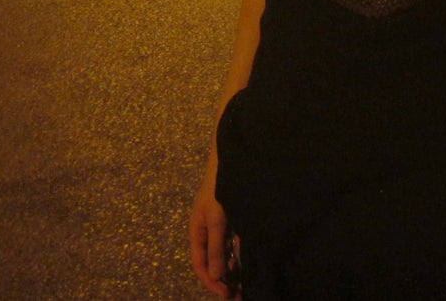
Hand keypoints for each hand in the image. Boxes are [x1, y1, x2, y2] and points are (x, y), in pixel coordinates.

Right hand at [189, 161, 237, 297]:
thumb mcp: (217, 219)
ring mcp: (220, 225)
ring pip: (224, 254)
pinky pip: (233, 243)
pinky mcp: (232, 219)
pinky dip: (238, 256)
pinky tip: (248, 264)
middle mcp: (207, 231)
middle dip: (223, 280)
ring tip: (244, 286)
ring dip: (232, 270)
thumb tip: (215, 277)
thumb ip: (216, 247)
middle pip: (212, 262)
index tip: (226, 294)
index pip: (200, 265)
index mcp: (197, 232)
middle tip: (238, 296)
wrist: (232, 159)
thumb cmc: (220, 187)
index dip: (211, 282)